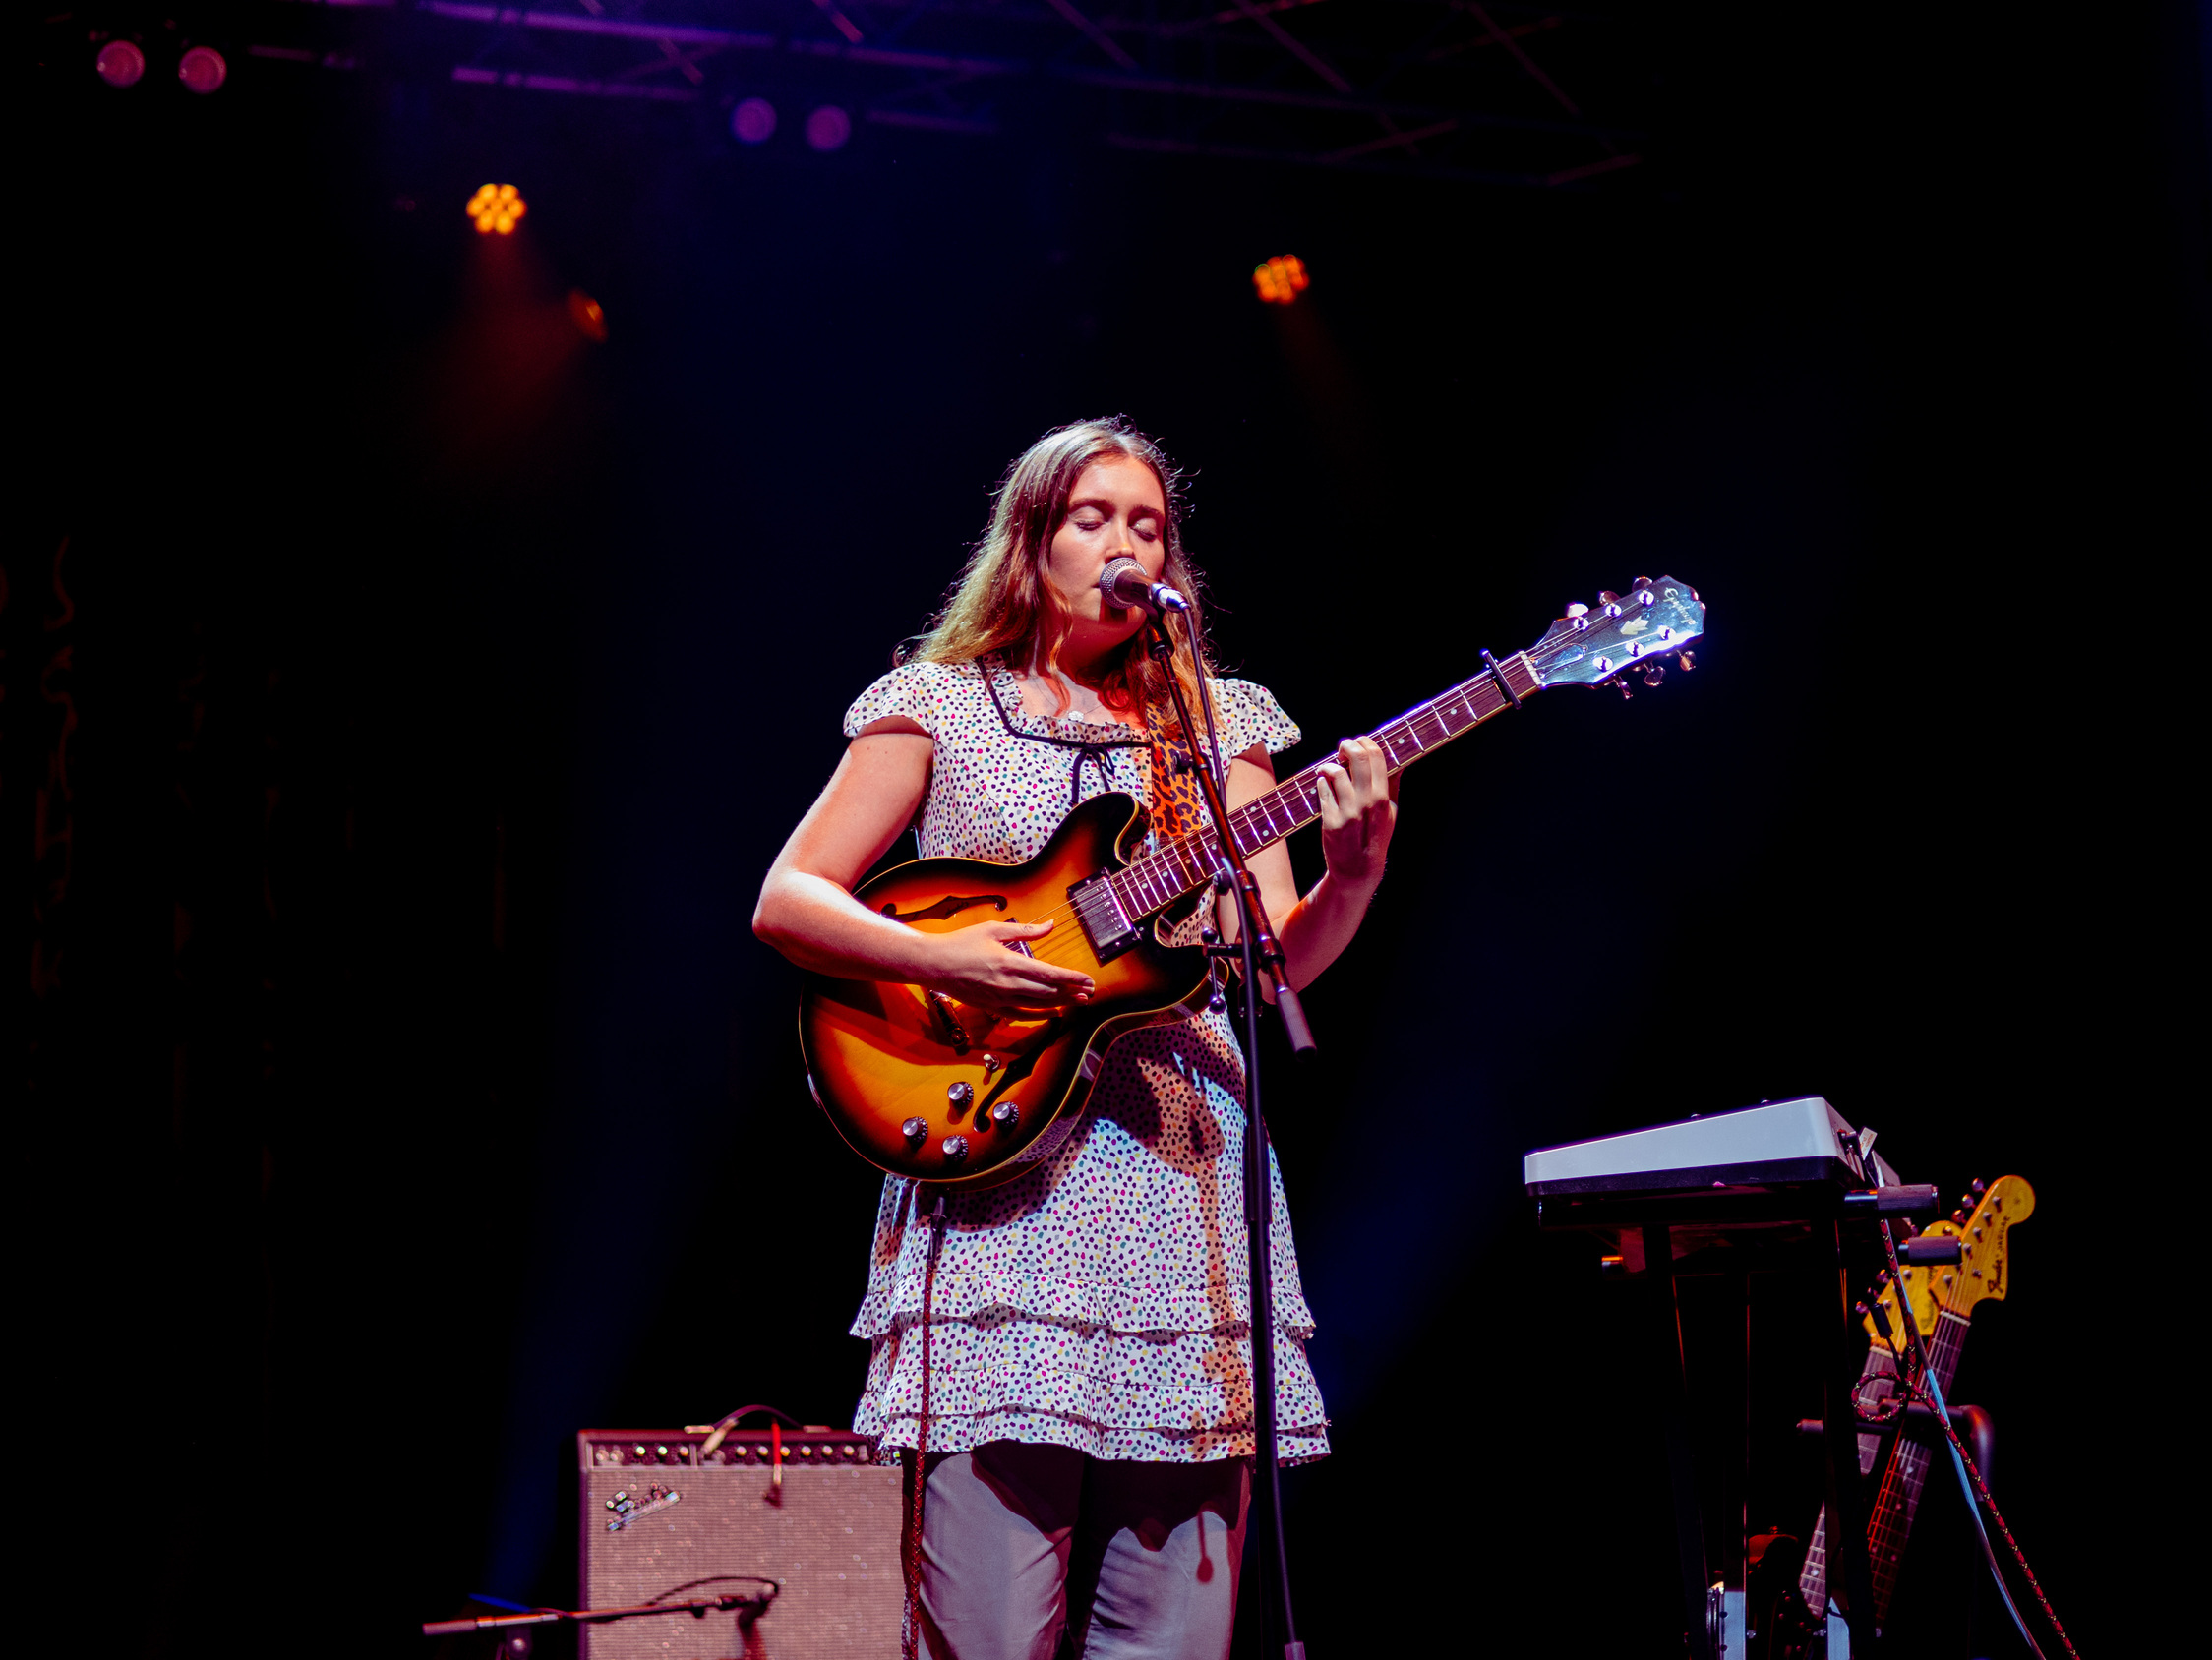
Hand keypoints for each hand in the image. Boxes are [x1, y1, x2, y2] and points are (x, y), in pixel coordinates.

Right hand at [921, 918, 1094, 1015]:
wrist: (933, 964)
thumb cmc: (962, 943)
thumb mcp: (994, 929)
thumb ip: (1026, 931)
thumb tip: (1050, 926)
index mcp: (1010, 962)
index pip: (1049, 974)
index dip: (1072, 978)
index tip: (1088, 979)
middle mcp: (1007, 984)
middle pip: (1048, 992)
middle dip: (1072, 992)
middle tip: (1090, 991)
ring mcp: (999, 999)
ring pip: (1038, 1005)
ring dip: (1061, 1004)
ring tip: (1079, 1002)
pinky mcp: (991, 1008)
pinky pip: (1021, 1015)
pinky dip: (1039, 1016)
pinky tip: (1052, 1014)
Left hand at [1315, 736, 1396, 890]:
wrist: (1358, 870)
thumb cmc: (1376, 837)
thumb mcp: (1391, 812)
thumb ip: (1391, 784)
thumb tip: (1396, 759)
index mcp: (1383, 798)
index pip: (1376, 756)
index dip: (1365, 742)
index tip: (1359, 741)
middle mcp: (1366, 803)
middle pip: (1357, 758)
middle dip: (1347, 746)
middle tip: (1342, 749)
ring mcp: (1347, 812)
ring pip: (1335, 772)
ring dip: (1328, 766)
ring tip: (1328, 769)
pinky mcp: (1330, 821)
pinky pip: (1322, 790)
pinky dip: (1321, 782)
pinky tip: (1324, 785)